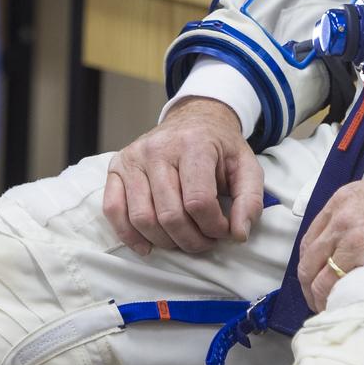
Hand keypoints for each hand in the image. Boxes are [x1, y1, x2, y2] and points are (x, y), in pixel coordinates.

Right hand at [103, 98, 262, 255]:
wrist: (195, 118)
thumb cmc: (220, 147)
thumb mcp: (246, 166)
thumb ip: (250, 199)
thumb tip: (239, 234)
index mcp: (194, 144)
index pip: (199, 202)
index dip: (214, 227)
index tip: (224, 230)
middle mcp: (159, 148)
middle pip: (170, 215)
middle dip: (191, 240)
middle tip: (205, 242)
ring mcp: (134, 157)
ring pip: (142, 218)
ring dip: (166, 242)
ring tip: (184, 241)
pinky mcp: (117, 166)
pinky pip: (113, 209)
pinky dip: (129, 235)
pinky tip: (148, 246)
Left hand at [297, 160, 363, 312]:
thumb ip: (354, 216)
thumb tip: (343, 249)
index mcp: (342, 202)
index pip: (308, 244)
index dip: (310, 269)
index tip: (316, 284)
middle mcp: (343, 220)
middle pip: (309, 266)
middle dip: (312, 291)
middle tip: (323, 307)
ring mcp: (357, 240)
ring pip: (323, 283)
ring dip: (326, 302)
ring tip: (340, 313)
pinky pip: (347, 290)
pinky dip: (346, 304)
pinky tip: (355, 311)